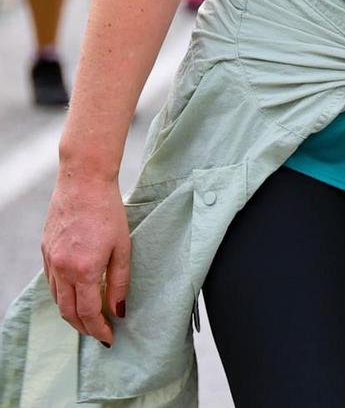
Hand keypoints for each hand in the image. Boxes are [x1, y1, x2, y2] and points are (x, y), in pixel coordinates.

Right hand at [41, 168, 130, 345]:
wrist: (82, 182)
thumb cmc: (108, 211)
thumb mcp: (123, 247)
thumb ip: (120, 281)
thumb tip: (119, 310)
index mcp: (83, 270)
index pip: (88, 313)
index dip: (99, 329)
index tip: (109, 338)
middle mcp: (61, 269)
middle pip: (68, 312)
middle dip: (84, 328)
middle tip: (99, 334)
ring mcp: (49, 261)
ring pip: (57, 299)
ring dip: (71, 314)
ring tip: (88, 320)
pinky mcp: (44, 251)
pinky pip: (51, 283)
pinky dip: (62, 295)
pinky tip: (75, 295)